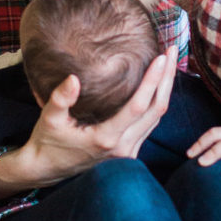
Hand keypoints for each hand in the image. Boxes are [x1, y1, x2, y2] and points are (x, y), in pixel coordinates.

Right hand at [0, 47, 176, 199]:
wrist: (47, 169)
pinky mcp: (129, 152)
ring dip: (165, 90)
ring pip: (158, 118)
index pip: (139, 106)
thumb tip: (73, 78)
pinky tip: (158, 85)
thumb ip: (60, 99)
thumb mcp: (49, 119)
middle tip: (173, 50)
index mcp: (106, 138)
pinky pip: (150, 125)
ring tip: (169, 63)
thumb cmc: (47, 142)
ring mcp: (129, 153)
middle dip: (167, 79)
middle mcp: (123, 148)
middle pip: (157, 110)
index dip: (152, 81)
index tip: (161, 58)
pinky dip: (157, 103)